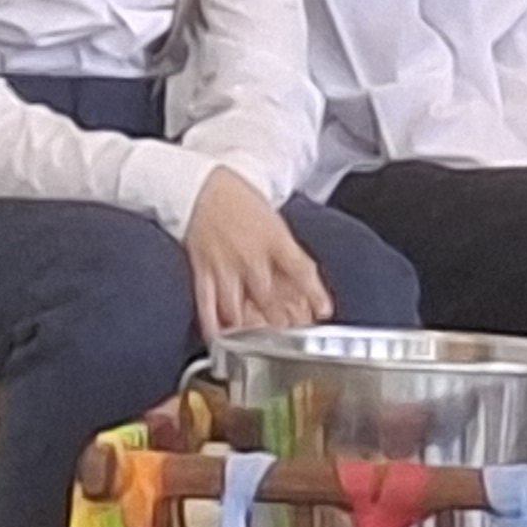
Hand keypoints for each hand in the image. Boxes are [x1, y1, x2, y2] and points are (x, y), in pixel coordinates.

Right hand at [186, 168, 332, 337]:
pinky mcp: (202, 271)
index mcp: (274, 239)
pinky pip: (207, 304)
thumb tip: (304, 284)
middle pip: (272, 297)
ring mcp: (225, 265)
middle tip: (291, 331)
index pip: (301, 270)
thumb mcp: (275, 223)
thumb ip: (288, 253)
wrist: (203, 186)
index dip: (315, 294)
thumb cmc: (241, 203)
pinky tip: (221, 338)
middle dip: (284, 319)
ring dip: (252, 328)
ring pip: (240, 308)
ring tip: (262, 340)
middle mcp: (251, 255)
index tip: (323, 311)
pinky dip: (214, 325)